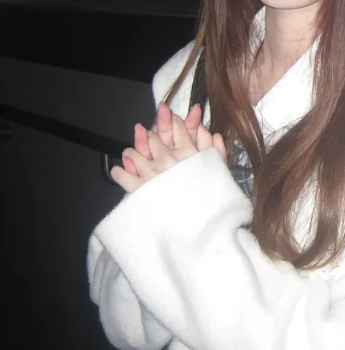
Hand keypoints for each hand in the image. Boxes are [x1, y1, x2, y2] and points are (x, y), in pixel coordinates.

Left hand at [112, 103, 226, 193]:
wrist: (199, 228)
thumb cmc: (212, 200)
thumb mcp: (220, 171)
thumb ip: (215, 150)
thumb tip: (214, 133)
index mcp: (187, 151)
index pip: (176, 127)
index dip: (171, 120)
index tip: (168, 120)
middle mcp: (167, 158)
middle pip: (153, 137)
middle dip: (150, 133)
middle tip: (145, 133)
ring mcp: (151, 173)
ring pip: (134, 153)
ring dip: (132, 152)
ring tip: (130, 154)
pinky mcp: (138, 189)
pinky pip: (122, 176)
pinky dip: (118, 172)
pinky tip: (118, 171)